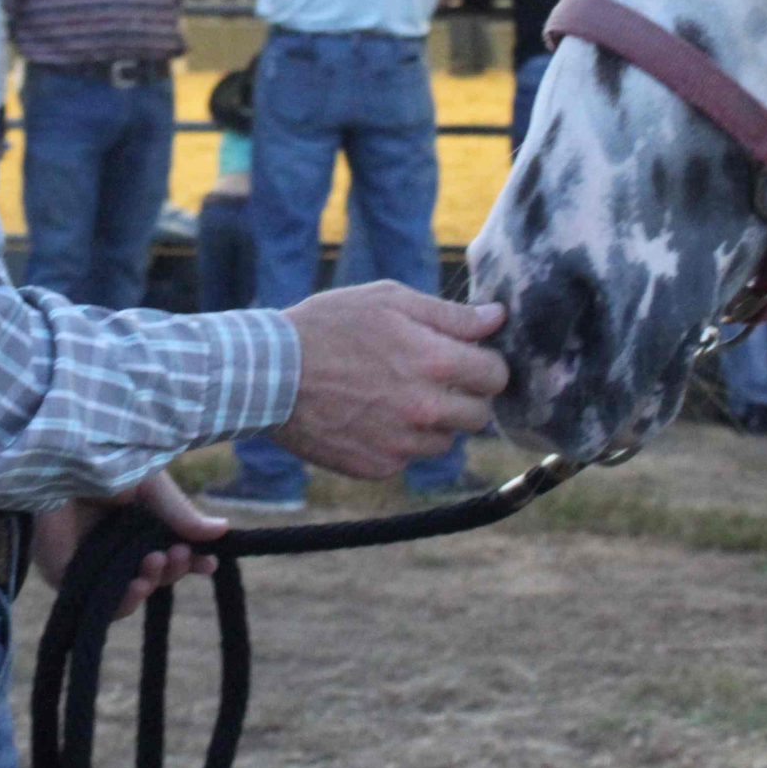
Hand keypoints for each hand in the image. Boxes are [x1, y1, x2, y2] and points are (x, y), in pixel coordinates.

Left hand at [32, 471, 227, 620]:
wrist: (60, 459)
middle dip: (173, 569)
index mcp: (131, 521)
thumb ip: (180, 514)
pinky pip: (100, 603)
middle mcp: (110, 543)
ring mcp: (88, 561)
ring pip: (129, 592)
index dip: (191, 561)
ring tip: (156, 562)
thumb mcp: (151, 487)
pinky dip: (125, 602)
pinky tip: (139, 585)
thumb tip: (224, 530)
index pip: (166, 550)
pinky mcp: (65, 574)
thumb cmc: (103, 461)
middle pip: (151, 574)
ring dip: (153, 583)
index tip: (211, 564)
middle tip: (179, 553)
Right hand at [271, 285, 509, 479]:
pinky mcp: (379, 467)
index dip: (484, 364)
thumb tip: (496, 317)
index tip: (465, 359)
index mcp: (435, 362)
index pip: (496, 375)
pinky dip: (399, 441)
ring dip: (433, 421)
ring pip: (446, 440)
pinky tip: (369, 416)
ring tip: (393, 395)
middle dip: (464, 396)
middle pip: (480, 415)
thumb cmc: (328, 326)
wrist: (269, 375)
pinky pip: (409, 457)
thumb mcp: (387, 300)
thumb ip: (449, 314)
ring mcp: (402, 444)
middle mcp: (426, 409)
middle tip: (430, 378)